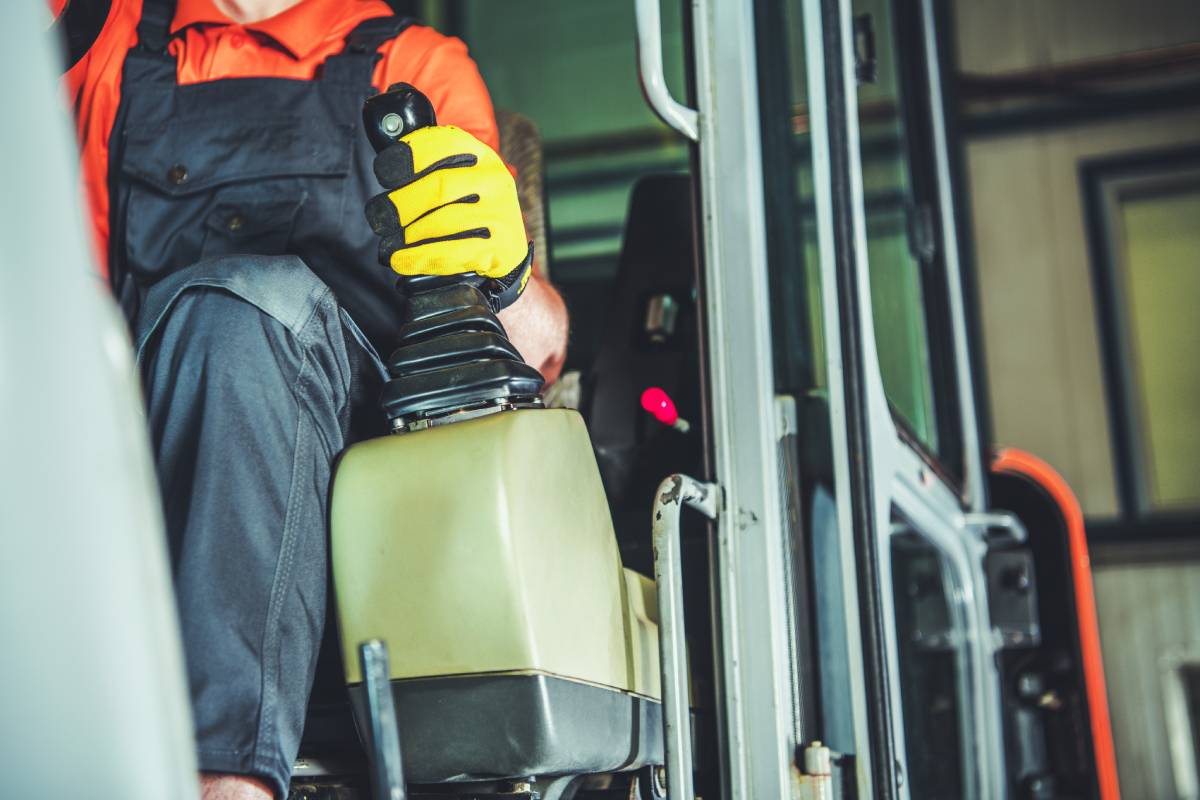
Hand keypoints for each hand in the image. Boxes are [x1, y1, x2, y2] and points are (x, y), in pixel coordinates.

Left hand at [364, 125, 531, 308]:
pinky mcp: (500, 248)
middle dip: (402, 203)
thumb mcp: (463, 181)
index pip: (444, 144)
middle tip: (380, 217)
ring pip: (444, 221)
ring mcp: (500, 214)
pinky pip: (453, 253)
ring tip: (390, 243)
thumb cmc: (472, 212)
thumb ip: (434, 170)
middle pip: (439, 186)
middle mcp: (494, 181)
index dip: (409, 155)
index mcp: (482, 156)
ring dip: (409, 234)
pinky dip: (420, 258)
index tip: (384, 173)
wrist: (508, 251)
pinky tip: (401, 260)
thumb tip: (387, 170)